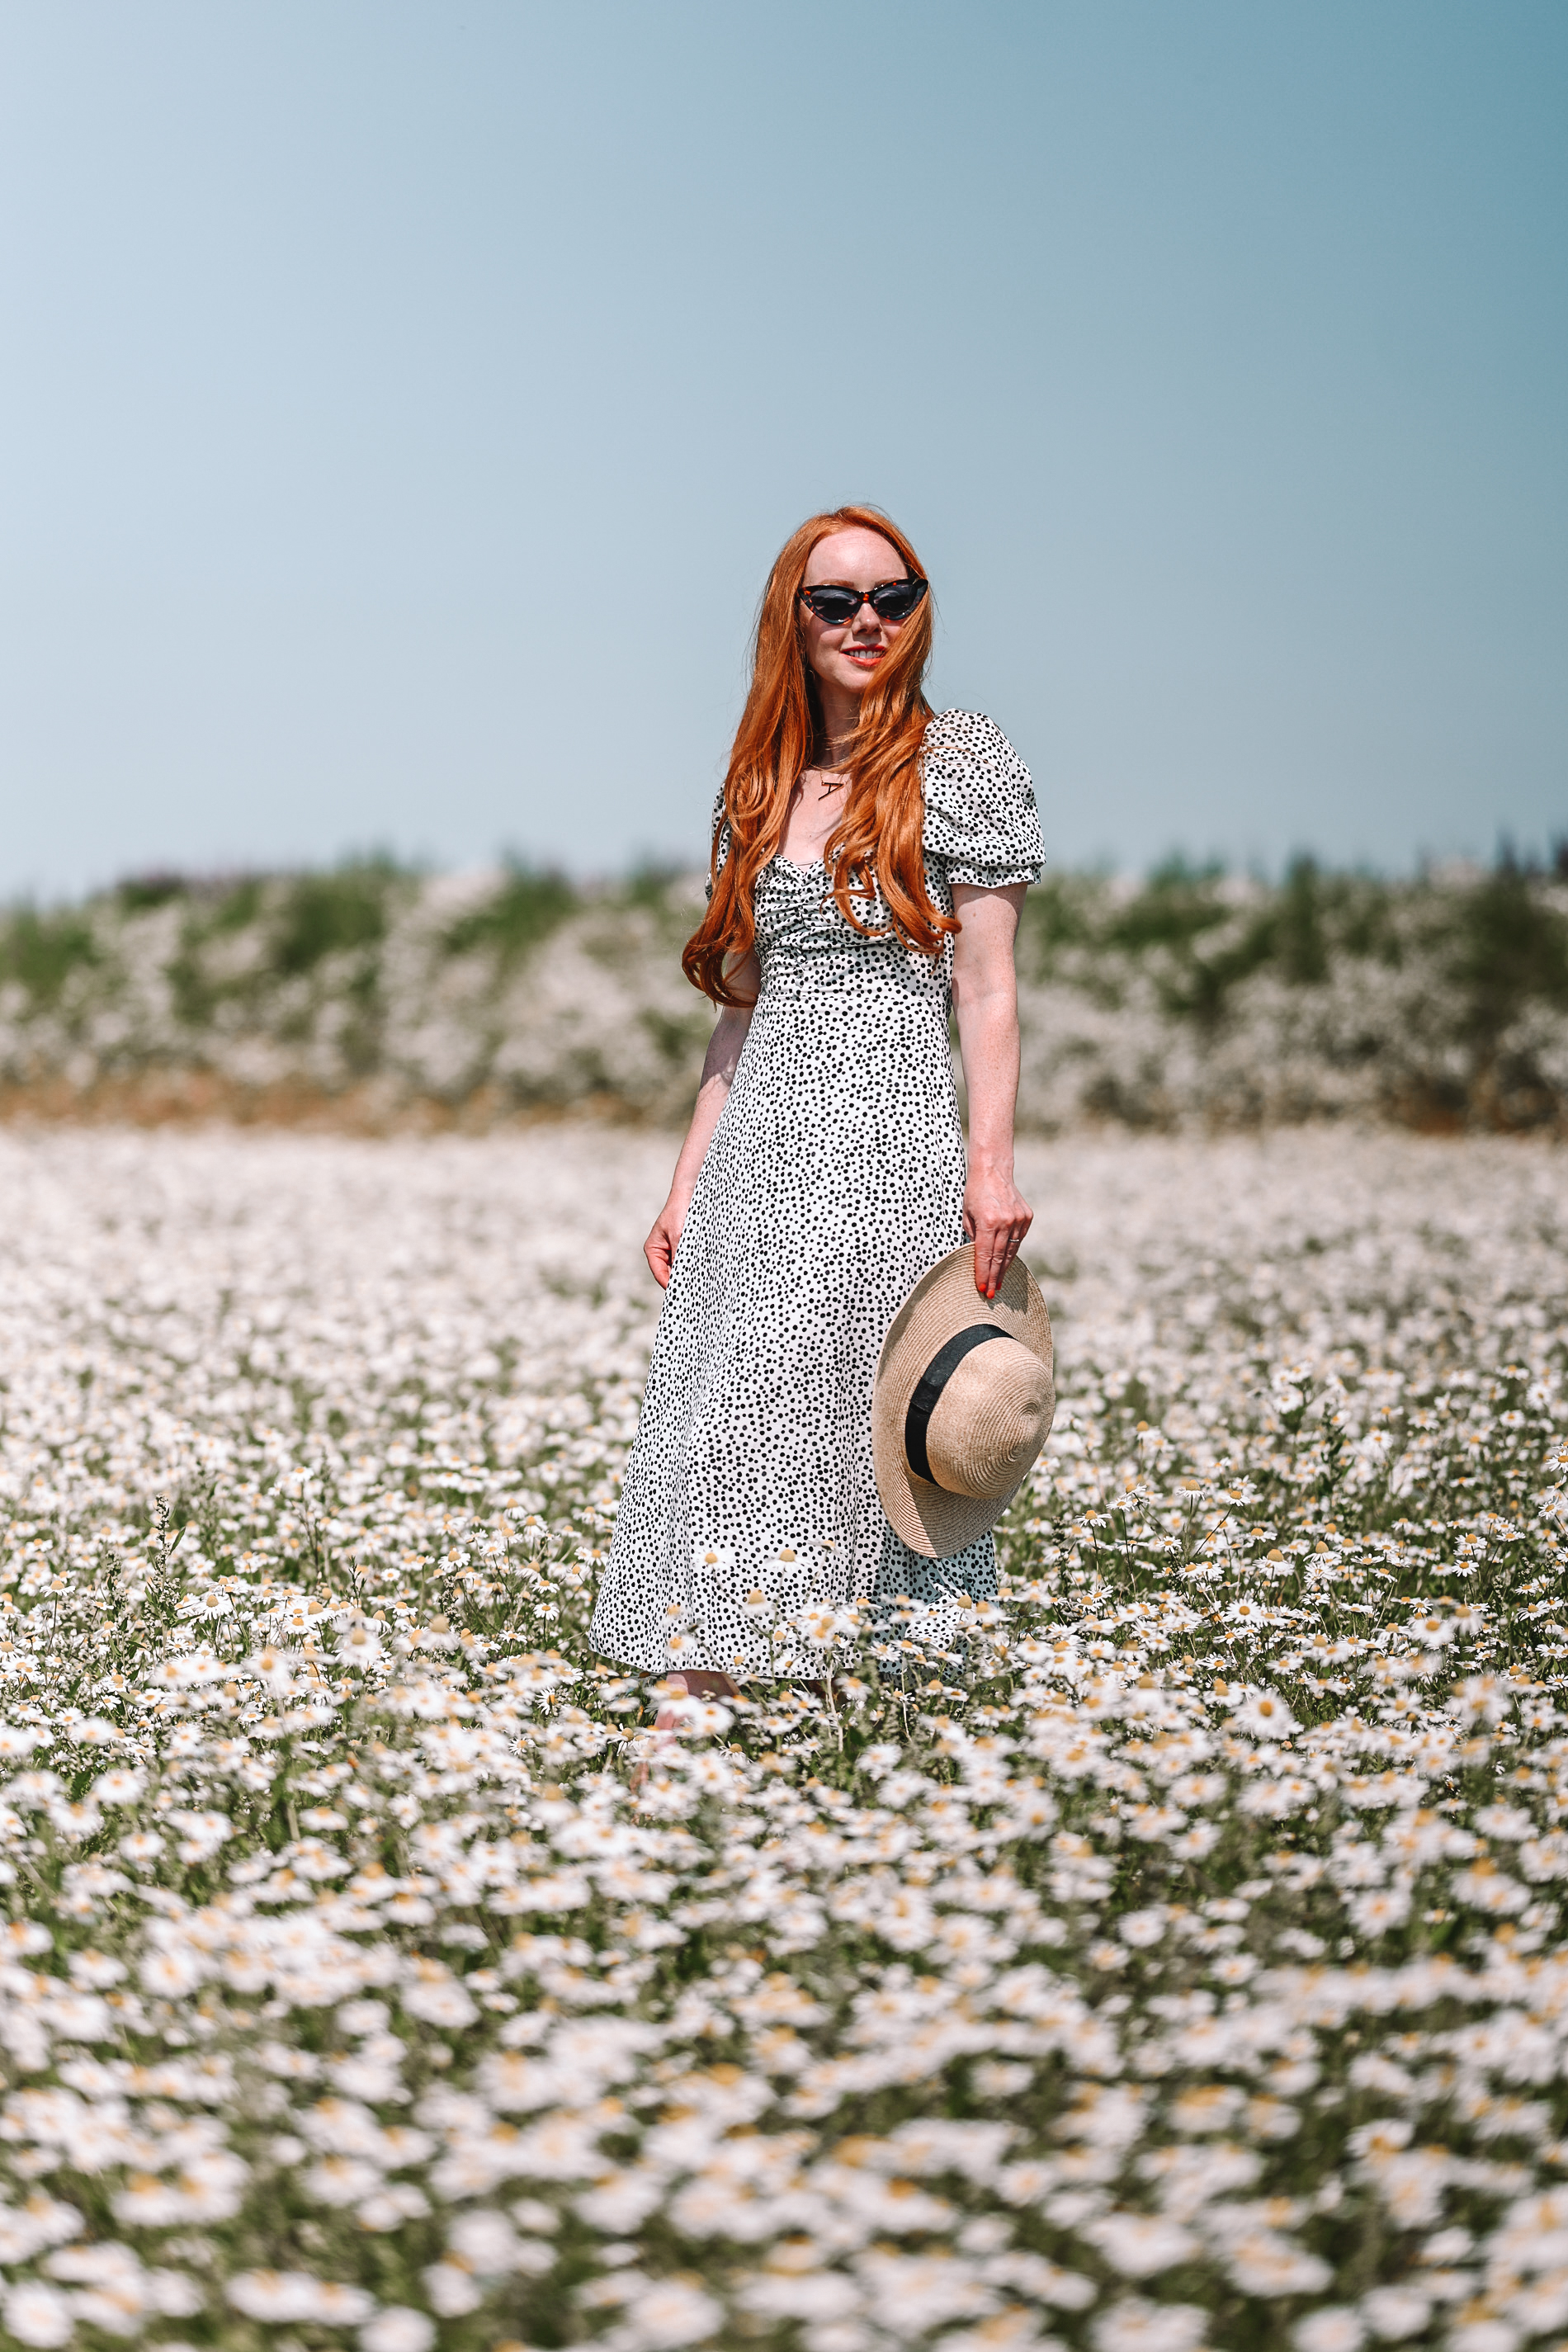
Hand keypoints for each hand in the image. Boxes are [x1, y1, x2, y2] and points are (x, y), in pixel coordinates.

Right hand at [644, 1187, 692, 1288]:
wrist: (691, 1193)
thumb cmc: (679, 1211)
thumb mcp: (679, 1236)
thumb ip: (679, 1257)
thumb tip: (681, 1278)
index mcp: (653, 1250)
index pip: (660, 1274)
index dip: (670, 1285)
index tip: (682, 1294)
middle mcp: (662, 1252)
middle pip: (670, 1274)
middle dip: (681, 1280)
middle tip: (694, 1290)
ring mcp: (674, 1250)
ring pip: (681, 1269)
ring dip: (689, 1273)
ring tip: (700, 1281)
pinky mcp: (685, 1248)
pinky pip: (689, 1261)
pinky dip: (695, 1266)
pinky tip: (704, 1270)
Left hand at [962, 1166, 1032, 1300]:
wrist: (993, 1170)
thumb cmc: (975, 1192)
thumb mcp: (967, 1215)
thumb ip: (973, 1236)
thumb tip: (978, 1257)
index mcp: (988, 1221)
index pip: (985, 1255)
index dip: (983, 1274)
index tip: (982, 1289)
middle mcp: (1005, 1222)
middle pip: (999, 1257)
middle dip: (994, 1277)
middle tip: (991, 1294)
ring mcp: (1018, 1219)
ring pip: (1011, 1251)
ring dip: (1004, 1268)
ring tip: (998, 1283)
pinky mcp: (1026, 1217)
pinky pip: (1018, 1240)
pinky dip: (1011, 1252)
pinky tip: (1006, 1263)